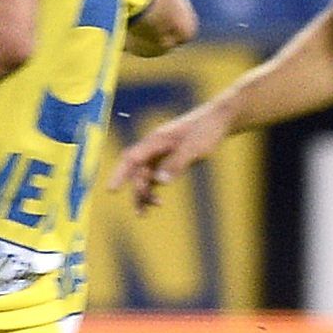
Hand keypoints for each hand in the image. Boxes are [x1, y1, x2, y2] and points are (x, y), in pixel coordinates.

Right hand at [114, 101, 232, 210]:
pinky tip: (156, 202)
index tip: (111, 190)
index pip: (131, 158)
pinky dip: (153, 190)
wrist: (220, 118)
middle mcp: (154, 148)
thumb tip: (160, 182)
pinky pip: (155, 177)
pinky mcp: (170, 160)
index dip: (119, 174)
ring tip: (143, 214)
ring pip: (144, 176)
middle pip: (137, 171)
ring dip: (143, 194)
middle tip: (142, 210)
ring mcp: (161, 154)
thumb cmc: (208, 130)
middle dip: (136, 190)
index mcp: (156, 141)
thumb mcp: (195, 148)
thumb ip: (176, 164)